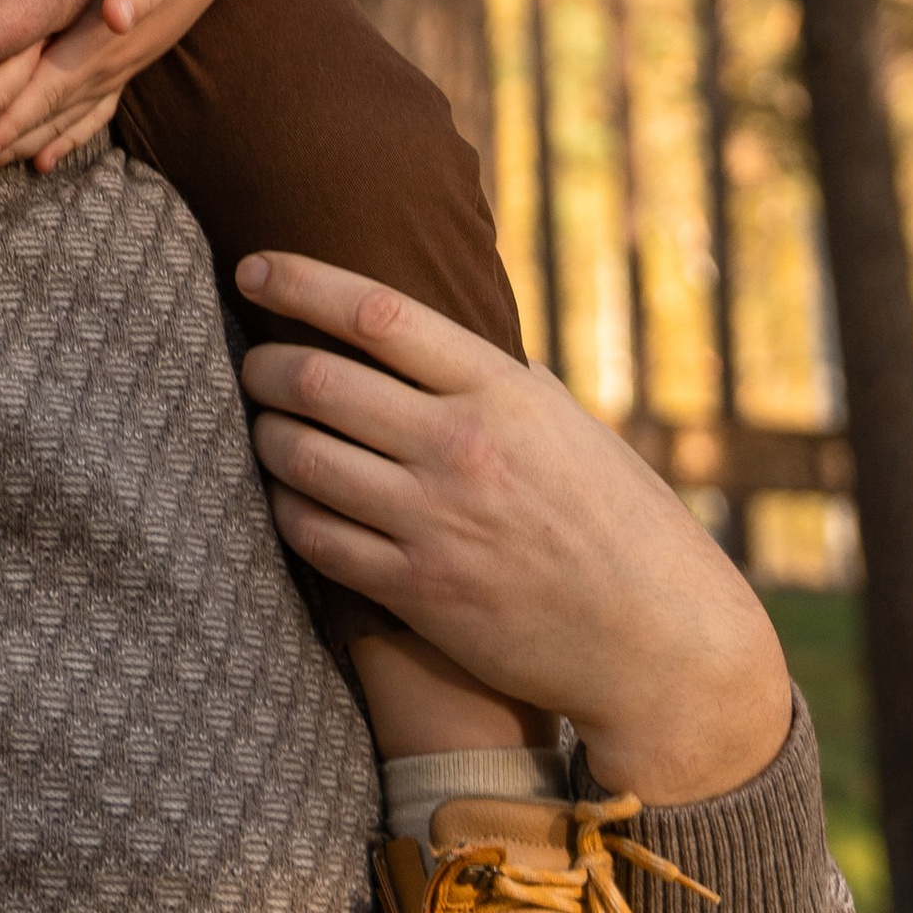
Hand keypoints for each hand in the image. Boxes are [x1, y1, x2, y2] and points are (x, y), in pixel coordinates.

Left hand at [0, 0, 254, 176]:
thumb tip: (119, 18)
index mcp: (103, 42)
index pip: (49, 90)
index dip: (13, 120)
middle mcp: (109, 65)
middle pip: (49, 115)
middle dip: (6, 144)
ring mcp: (117, 69)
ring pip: (64, 119)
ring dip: (25, 145)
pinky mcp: (120, 63)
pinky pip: (88, 112)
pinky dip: (63, 138)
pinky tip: (44, 160)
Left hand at [236, 251, 793, 804]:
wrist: (662, 644)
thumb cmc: (622, 522)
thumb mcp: (570, 426)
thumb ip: (500, 380)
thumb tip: (443, 331)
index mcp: (501, 391)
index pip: (375, 312)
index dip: (299, 281)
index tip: (253, 268)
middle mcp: (461, 447)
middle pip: (319, 381)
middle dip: (264, 364)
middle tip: (251, 361)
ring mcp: (436, 522)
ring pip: (303, 457)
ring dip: (265, 434)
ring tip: (262, 426)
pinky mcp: (419, 592)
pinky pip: (316, 537)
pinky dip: (286, 507)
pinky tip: (286, 495)